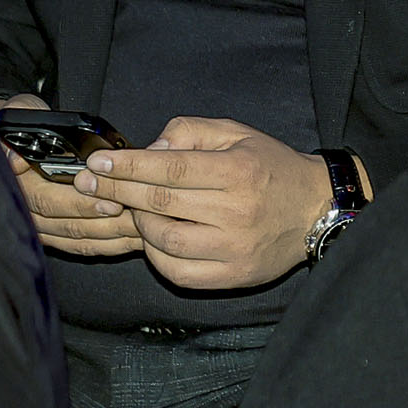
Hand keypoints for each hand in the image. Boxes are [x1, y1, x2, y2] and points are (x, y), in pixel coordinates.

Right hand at [0, 95, 142, 257]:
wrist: (14, 130)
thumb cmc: (20, 117)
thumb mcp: (19, 110)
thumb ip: (18, 128)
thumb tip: (15, 160)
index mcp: (19, 181)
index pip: (49, 202)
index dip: (82, 205)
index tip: (112, 203)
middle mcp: (26, 208)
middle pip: (69, 225)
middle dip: (107, 223)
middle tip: (138, 216)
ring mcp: (39, 223)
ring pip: (77, 238)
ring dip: (111, 236)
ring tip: (143, 227)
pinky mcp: (53, 231)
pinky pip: (80, 244)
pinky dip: (106, 244)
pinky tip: (131, 239)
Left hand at [75, 117, 340, 291]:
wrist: (317, 209)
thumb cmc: (272, 167)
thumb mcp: (238, 134)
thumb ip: (191, 131)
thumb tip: (151, 150)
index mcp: (238, 170)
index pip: (169, 168)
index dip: (128, 166)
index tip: (98, 163)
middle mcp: (235, 210)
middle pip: (160, 203)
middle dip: (117, 191)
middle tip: (90, 184)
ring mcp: (233, 247)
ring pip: (164, 240)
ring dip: (138, 224)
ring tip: (131, 210)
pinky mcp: (231, 275)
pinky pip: (178, 272)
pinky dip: (155, 256)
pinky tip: (153, 239)